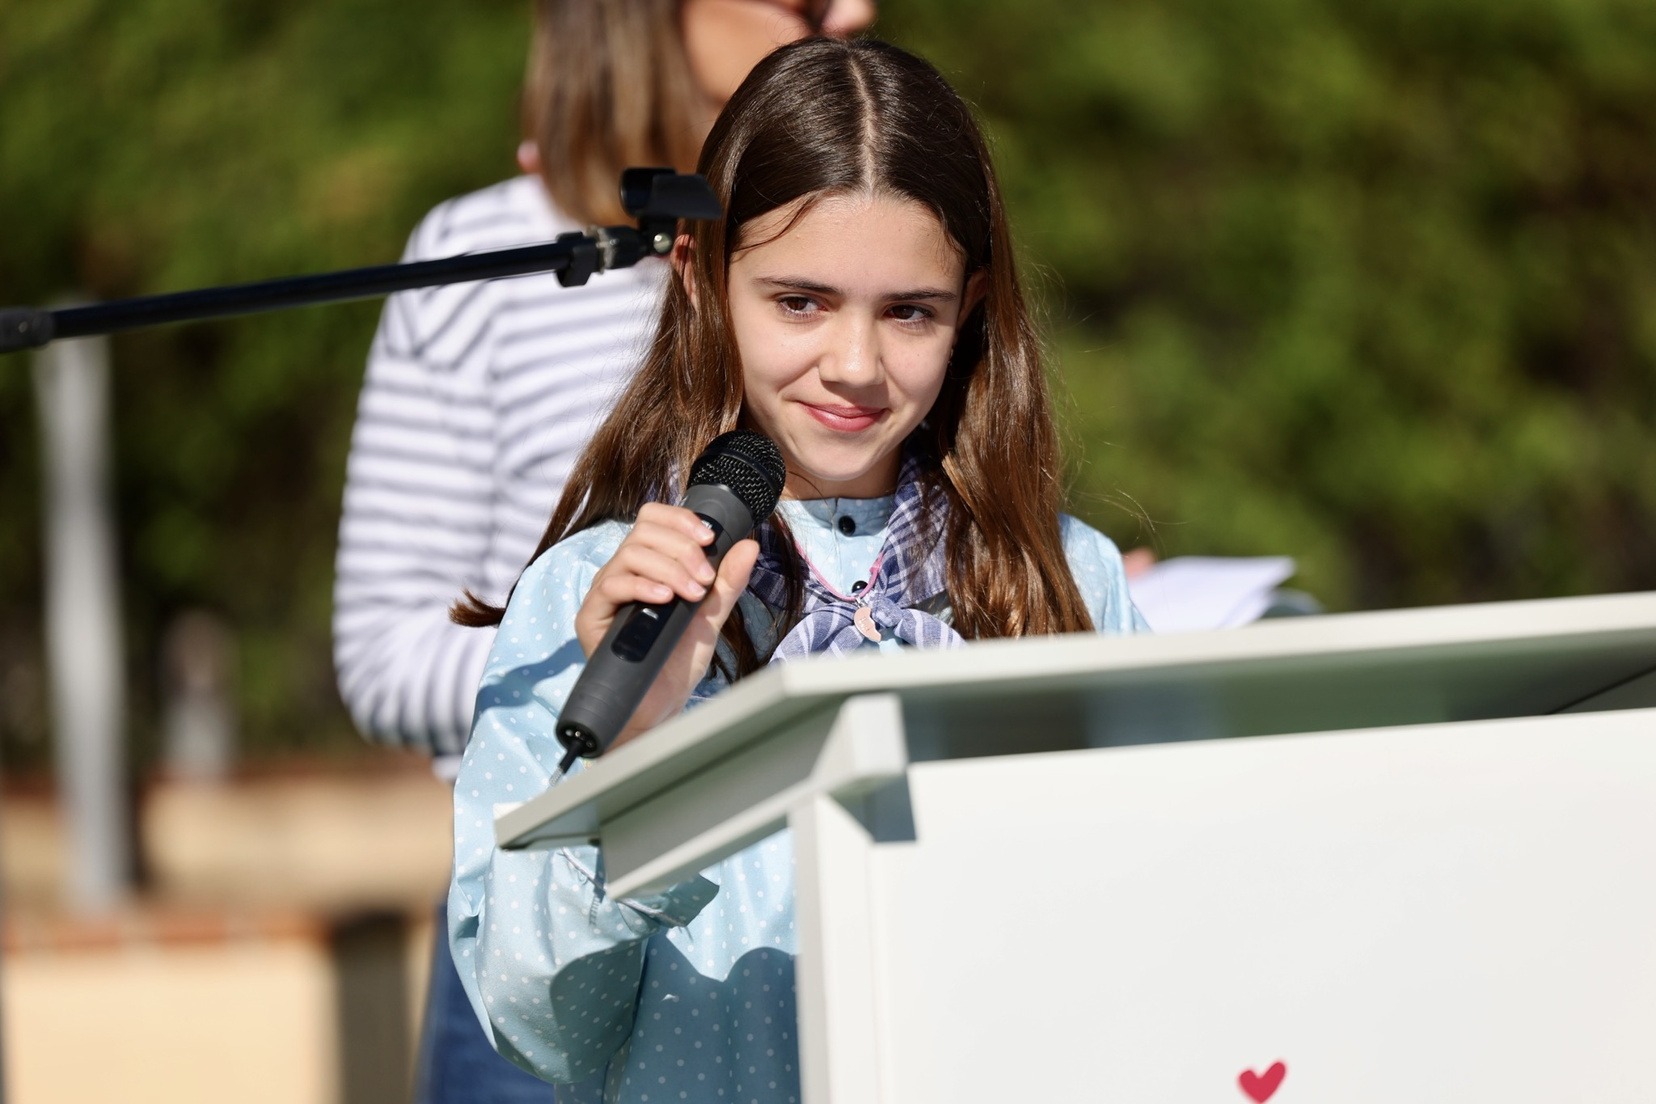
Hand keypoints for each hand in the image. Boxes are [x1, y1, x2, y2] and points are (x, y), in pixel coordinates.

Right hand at [574, 503, 758, 748]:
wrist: (662, 703)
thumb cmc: (680, 659)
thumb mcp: (712, 615)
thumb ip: (728, 581)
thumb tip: (749, 545)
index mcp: (649, 564)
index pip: (654, 518)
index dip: (681, 520)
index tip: (710, 539)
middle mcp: (623, 572)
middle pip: (643, 530)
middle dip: (682, 548)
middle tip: (705, 580)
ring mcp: (606, 592)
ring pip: (631, 554)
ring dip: (670, 568)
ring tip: (692, 595)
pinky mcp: (591, 615)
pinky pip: (612, 585)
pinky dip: (643, 586)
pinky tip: (666, 599)